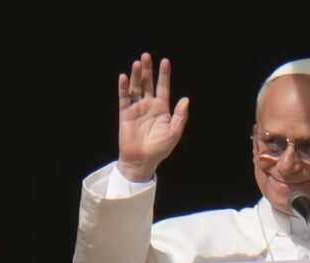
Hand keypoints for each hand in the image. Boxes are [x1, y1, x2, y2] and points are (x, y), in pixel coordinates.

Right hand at [117, 52, 189, 181]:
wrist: (142, 160)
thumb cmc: (160, 148)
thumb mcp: (174, 132)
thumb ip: (180, 115)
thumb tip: (185, 99)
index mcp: (162, 109)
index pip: (163, 87)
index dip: (164, 75)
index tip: (165, 61)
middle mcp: (149, 105)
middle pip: (148, 84)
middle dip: (148, 70)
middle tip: (146, 55)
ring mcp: (137, 108)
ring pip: (136, 88)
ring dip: (136, 75)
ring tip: (137, 63)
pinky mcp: (125, 113)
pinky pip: (124, 98)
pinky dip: (124, 88)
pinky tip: (124, 77)